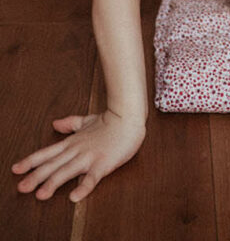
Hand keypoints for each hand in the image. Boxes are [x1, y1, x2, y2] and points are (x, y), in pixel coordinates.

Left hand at [12, 110, 145, 201]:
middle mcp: (77, 150)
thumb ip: (70, 123)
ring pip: (68, 171)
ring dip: (53, 183)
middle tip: (21, 188)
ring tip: (41, 195)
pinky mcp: (103, 163)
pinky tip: (74, 196)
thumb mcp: (87, 120)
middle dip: (36, 177)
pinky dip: (83, 187)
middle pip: (53, 165)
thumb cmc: (110, 120)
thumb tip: (54, 123)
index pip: (48, 153)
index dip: (31, 161)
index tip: (16, 169)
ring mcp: (90, 156)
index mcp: (73, 142)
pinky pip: (92, 177)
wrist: (129, 117)